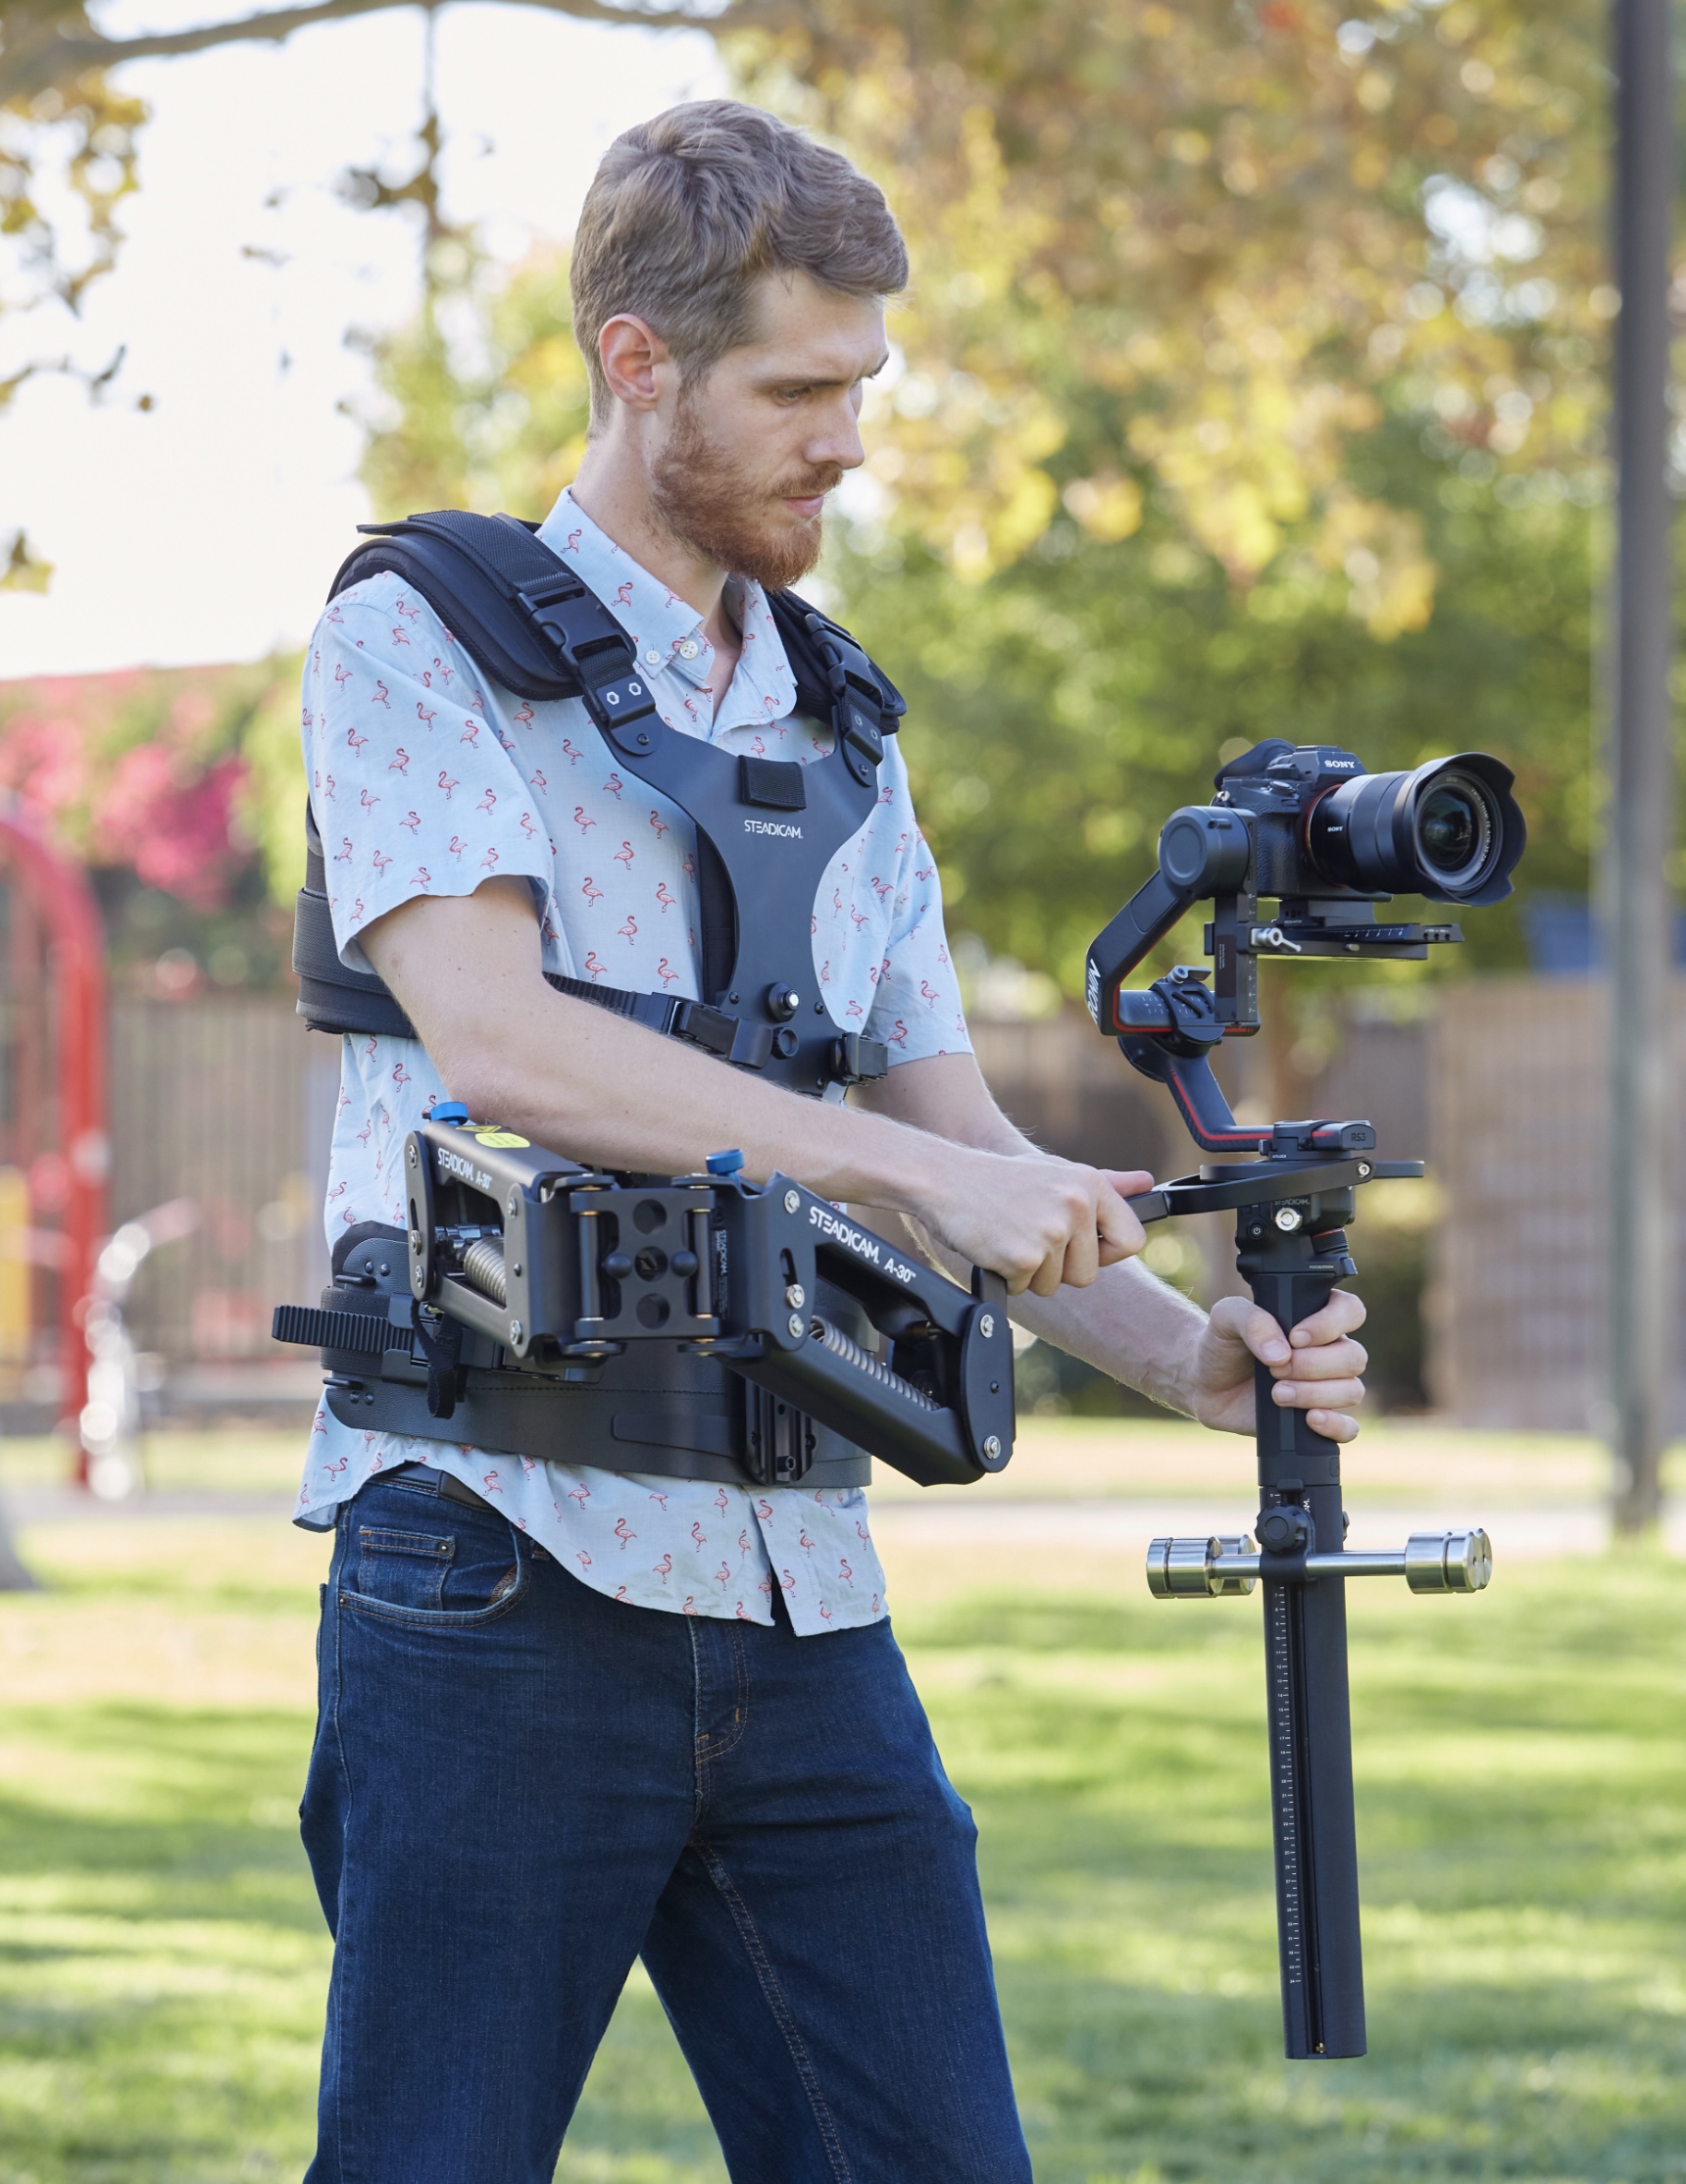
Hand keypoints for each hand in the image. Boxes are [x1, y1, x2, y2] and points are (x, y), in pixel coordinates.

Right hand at [921, 1150, 1155, 1297]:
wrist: (942, 1179)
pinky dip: (1006, 1276)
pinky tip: (994, 1245)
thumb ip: (1106, 1183)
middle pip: (1088, 1274)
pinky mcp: (1024, 1257)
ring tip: (1010, 1235)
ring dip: (1030, 1272)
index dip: (1106, 1254)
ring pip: (1054, 1285)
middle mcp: (1076, 1206)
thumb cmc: (999, 1179)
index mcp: (1090, 1184)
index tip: (1083, 1247)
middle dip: (1058, 1267)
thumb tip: (1146, 1183)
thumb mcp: (1056, 1172)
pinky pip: (1024, 1288)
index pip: (1132, 1240)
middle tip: (1030, 1235)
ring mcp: (1050, 1232)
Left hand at [1186, 1290, 1368, 1439]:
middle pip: (1353, 1357)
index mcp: (1315, 1317)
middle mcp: (1329, 1350)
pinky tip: (1309, 1419)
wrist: (1205, 1383)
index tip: (1295, 1337)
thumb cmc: (1222, 1343)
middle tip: (1275, 1368)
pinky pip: (1349, 1428)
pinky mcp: (1318, 1418)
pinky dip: (1335, 1426)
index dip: (1330, 1324)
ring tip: (1277, 1394)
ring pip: (1352, 1390)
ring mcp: (1327, 1386)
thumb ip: (1252, 1321)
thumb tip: (1280, 1352)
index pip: (1351, 1312)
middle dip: (1312, 1365)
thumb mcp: (1226, 1317)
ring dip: (1315, 1394)